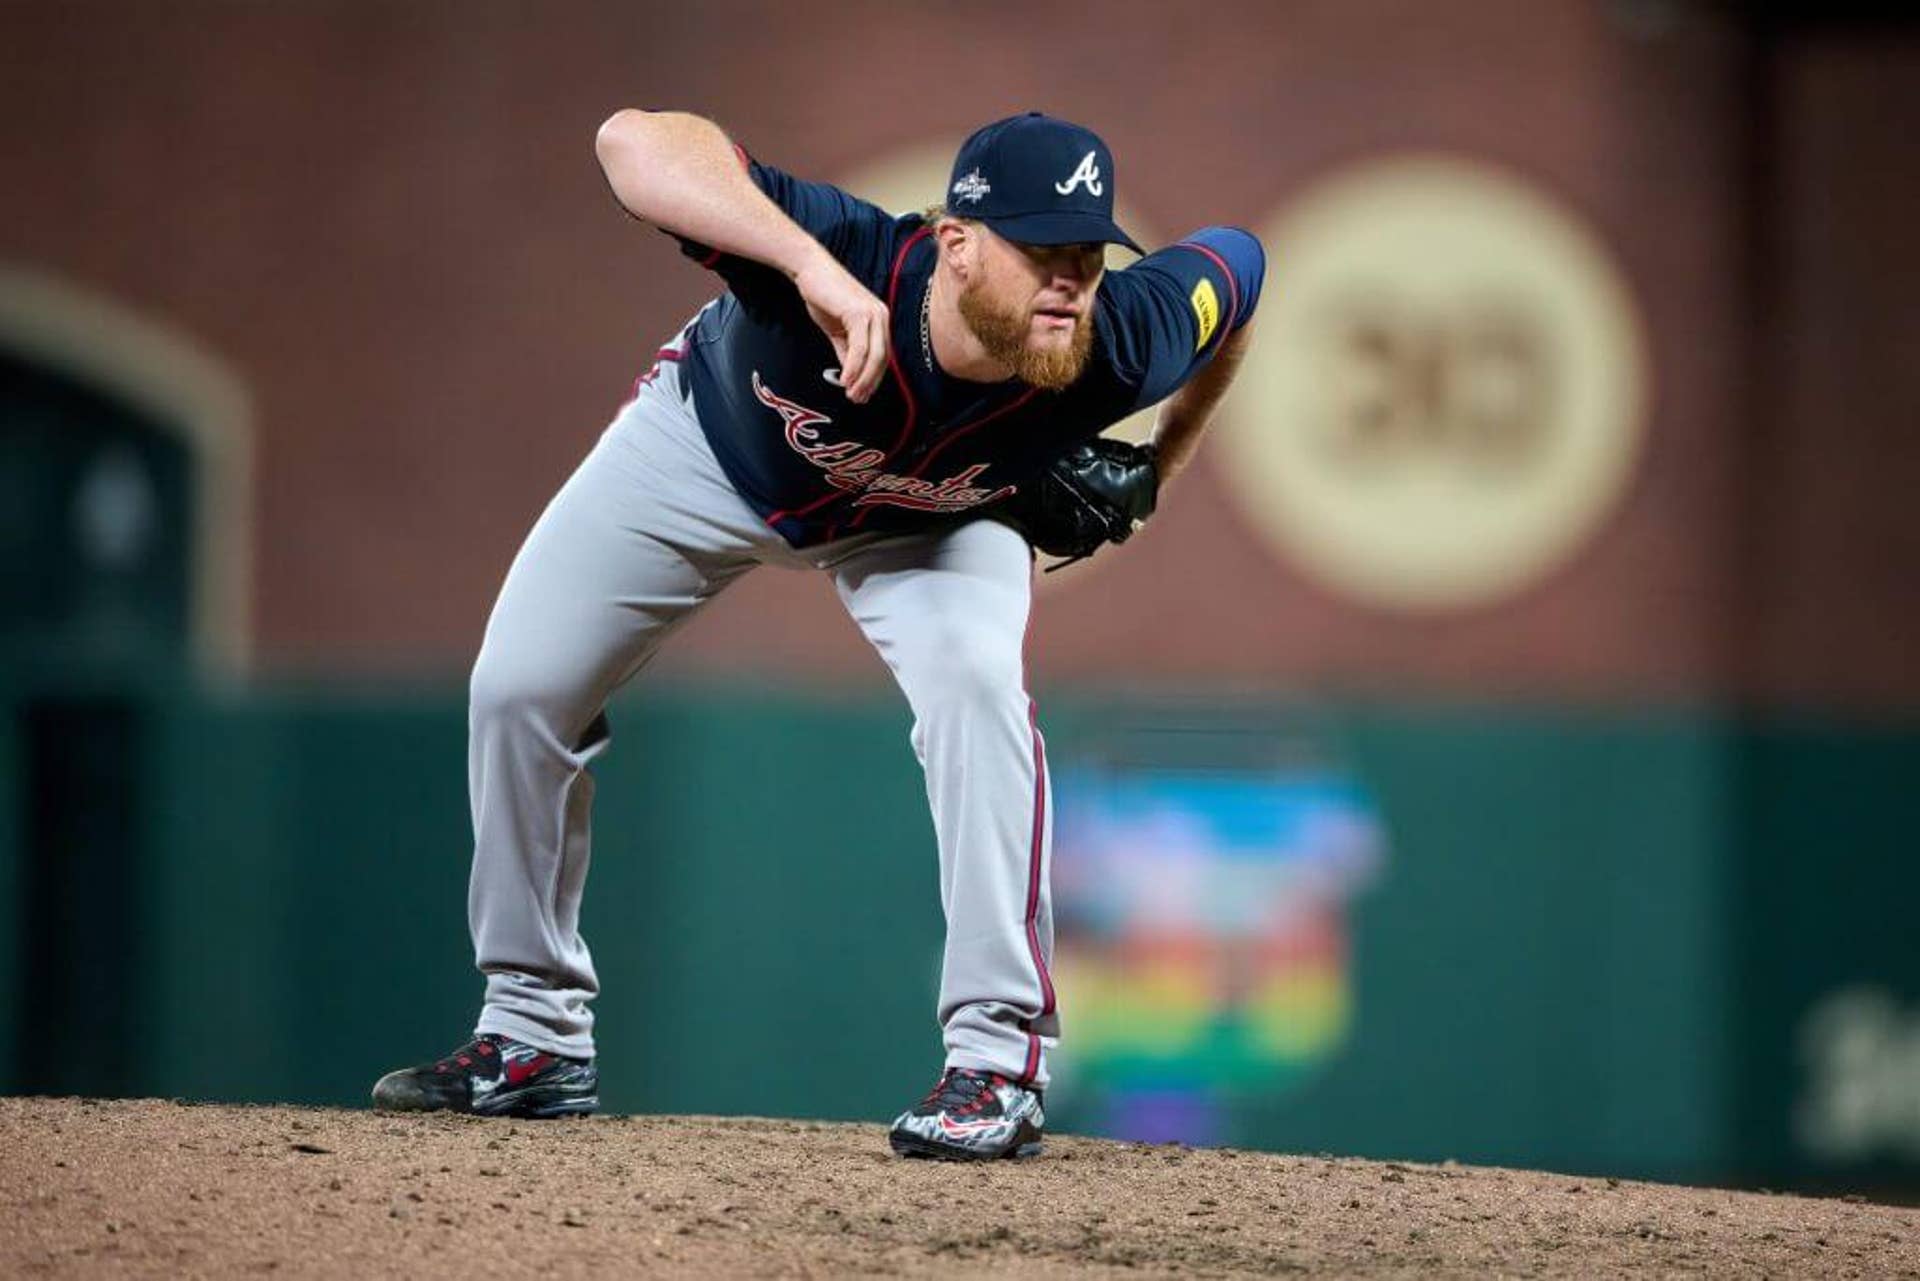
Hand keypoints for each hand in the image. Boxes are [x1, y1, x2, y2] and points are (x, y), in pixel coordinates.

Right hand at [793, 254, 890, 403]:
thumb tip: (850, 376)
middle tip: (857, 399)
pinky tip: (844, 379)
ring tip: (850, 393)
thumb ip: (846, 351)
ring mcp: (872, 313)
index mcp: (879, 319)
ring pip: (874, 355)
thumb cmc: (823, 296)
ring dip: (863, 379)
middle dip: (870, 383)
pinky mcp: (859, 312)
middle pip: (882, 358)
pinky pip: (860, 347)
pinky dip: (854, 367)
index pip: (883, 356)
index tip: (862, 395)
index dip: (874, 378)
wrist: (810, 270)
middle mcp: (881, 316)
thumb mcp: (837, 330)